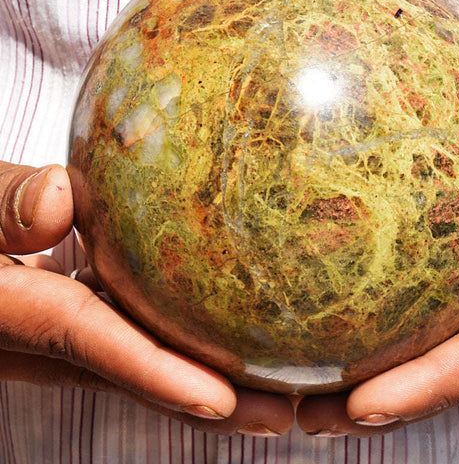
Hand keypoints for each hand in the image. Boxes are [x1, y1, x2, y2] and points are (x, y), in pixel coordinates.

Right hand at [0, 161, 292, 436]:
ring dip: (199, 373)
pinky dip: (174, 338)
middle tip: (277, 413)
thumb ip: (1, 204)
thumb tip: (58, 200)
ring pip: (134, 357)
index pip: (86, 338)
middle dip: (201, 398)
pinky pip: (128, 330)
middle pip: (128, 371)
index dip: (152, 372)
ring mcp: (54, 329)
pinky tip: (224, 333)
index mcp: (9, 308)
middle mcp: (34, 334)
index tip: (220, 400)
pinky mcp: (70, 309)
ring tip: (273, 389)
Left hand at [297, 181, 458, 436]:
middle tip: (299, 411)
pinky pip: (457, 327)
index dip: (436, 385)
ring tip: (301, 382)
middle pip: (453, 376)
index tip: (364, 406)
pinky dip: (404, 336)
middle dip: (376, 400)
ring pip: (447, 357)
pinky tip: (357, 326)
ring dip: (376, 372)